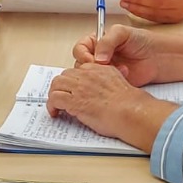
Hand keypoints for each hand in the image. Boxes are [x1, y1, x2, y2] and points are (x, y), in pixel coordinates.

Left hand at [46, 64, 174, 149]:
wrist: (131, 112)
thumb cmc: (130, 104)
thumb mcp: (120, 83)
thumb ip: (109, 81)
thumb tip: (102, 90)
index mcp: (99, 69)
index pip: (78, 70)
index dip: (72, 81)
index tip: (72, 90)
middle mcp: (87, 75)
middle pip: (65, 75)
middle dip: (61, 87)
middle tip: (62, 97)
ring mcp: (79, 87)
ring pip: (56, 84)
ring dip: (54, 95)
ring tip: (56, 105)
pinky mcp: (74, 101)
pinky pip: (54, 99)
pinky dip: (52, 106)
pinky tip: (55, 112)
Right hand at [72, 24, 161, 85]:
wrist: (158, 56)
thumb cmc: (142, 41)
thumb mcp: (122, 32)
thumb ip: (107, 41)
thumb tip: (97, 57)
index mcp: (96, 42)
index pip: (80, 48)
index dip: (82, 54)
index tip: (90, 59)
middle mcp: (98, 56)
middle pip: (81, 64)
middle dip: (90, 66)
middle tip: (102, 66)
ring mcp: (104, 70)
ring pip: (90, 76)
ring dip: (101, 73)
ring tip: (117, 68)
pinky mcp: (111, 82)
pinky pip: (102, 85)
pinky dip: (110, 81)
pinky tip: (124, 73)